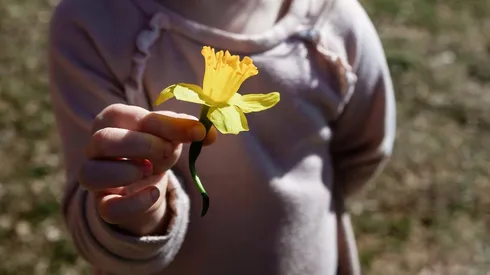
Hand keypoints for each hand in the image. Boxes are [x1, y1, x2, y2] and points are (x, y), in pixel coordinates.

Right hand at [78, 104, 216, 235]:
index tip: (196, 131)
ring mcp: (95, 178)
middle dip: (142, 145)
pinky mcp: (103, 205)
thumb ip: (186, 129)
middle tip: (168, 151)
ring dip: (127, 171)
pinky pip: (108, 208)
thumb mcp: (170, 135)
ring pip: (90, 174)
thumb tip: (208, 132)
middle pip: (102, 140)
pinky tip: (153, 193)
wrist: (145, 183)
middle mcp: (95, 148)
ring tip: (150, 170)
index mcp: (111, 120)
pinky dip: (133, 203)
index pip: (123, 114)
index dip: (162, 123)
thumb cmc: (154, 149)